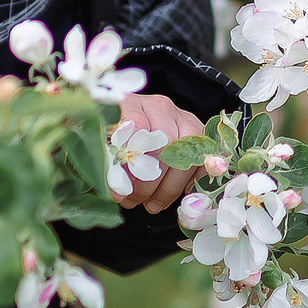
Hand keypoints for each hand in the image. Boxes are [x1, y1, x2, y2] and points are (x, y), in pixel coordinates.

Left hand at [115, 92, 205, 213]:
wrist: (138, 126)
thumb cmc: (116, 138)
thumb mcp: (105, 144)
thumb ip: (109, 162)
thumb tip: (119, 191)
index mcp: (131, 103)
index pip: (136, 124)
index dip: (130, 158)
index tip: (122, 185)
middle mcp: (159, 106)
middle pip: (164, 141)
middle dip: (150, 179)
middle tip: (135, 199)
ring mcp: (183, 118)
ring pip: (185, 153)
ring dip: (168, 186)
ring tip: (151, 205)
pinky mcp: (200, 135)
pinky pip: (202, 161)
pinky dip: (189, 184)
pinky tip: (171, 196)